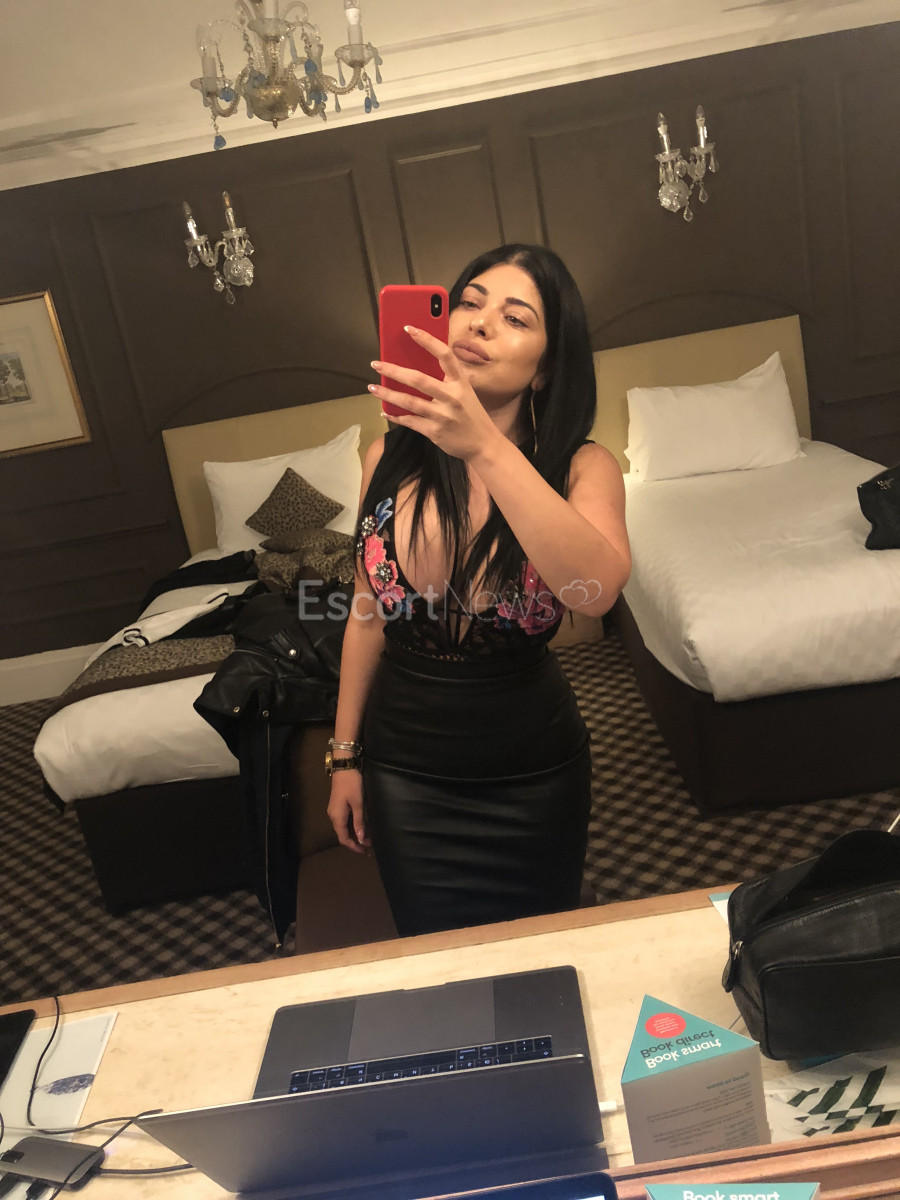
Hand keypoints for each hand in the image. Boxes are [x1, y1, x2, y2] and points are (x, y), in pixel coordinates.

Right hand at [327, 769, 369, 854]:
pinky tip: (362, 826)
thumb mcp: (358, 803)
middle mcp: (333, 816)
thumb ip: (359, 822)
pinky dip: (353, 826)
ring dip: (355, 833)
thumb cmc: (352, 784)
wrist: (344, 766)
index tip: (365, 852)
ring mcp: (334, 810)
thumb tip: (361, 839)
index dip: (354, 847)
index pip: (344, 839)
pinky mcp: (338, 805)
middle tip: (370, 846)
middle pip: (343, 834)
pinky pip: (344, 820)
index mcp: (337, 818)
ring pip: (344, 828)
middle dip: (356, 841)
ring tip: (368, 837)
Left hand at [369, 326, 499, 460]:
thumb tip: (416, 366)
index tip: (408, 329)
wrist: (483, 444)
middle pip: (418, 380)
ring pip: (409, 402)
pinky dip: (395, 416)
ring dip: (388, 394)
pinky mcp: (435, 431)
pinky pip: (410, 422)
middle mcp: (452, 397)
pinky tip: (384, 410)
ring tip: (372, 387)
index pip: (444, 355)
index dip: (426, 340)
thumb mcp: (465, 392)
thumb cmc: (471, 414)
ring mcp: (443, 415)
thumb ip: (446, 380)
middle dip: (394, 370)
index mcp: (460, 382)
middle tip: (376, 364)